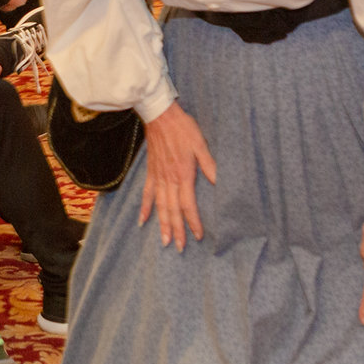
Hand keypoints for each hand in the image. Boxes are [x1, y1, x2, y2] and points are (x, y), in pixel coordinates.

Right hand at [141, 102, 215, 249]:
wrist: (159, 115)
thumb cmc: (182, 128)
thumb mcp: (201, 145)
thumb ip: (210, 166)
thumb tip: (221, 183)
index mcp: (183, 175)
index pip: (188, 205)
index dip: (193, 222)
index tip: (198, 236)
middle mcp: (169, 180)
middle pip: (173, 210)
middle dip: (177, 230)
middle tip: (179, 248)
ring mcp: (158, 177)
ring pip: (160, 206)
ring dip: (162, 224)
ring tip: (164, 241)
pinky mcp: (151, 172)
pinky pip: (147, 194)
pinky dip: (145, 208)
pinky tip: (143, 221)